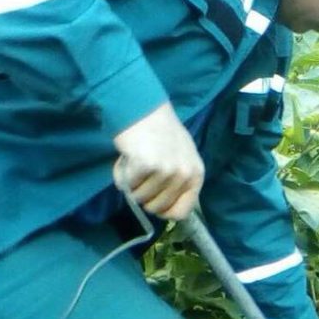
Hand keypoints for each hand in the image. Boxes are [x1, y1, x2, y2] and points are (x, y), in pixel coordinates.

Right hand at [113, 102, 204, 219]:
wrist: (143, 106)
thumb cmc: (161, 133)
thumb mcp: (182, 158)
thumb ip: (179, 182)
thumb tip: (166, 210)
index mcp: (196, 175)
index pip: (181, 212)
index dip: (164, 212)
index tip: (154, 205)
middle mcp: (184, 174)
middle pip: (158, 208)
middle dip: (144, 197)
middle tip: (140, 178)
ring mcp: (166, 170)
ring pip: (141, 197)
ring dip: (132, 184)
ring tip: (134, 163)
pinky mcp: (146, 165)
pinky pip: (128, 185)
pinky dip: (121, 175)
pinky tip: (126, 158)